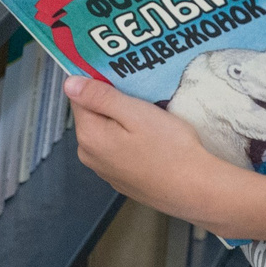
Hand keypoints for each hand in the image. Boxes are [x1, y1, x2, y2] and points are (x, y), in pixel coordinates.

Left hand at [65, 74, 250, 233]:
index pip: (79, 96)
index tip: (122, 76)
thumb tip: (70, 83)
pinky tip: (153, 138)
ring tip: (150, 114)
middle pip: (93, 114)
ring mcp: (106, 170)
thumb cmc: (169, 148)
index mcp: (89, 136)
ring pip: (107, 131)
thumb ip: (100, 96)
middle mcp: (90, 155)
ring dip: (123, 120)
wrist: (195, 190)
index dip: (99, 81)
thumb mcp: (135, 113)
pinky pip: (118, 149)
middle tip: (141, 94)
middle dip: (112, 101)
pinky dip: (130, 139)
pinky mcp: (122, 179)